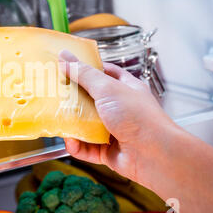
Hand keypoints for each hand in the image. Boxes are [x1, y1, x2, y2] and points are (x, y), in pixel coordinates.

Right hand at [58, 49, 176, 183]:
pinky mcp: (109, 151)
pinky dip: (78, 146)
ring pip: (86, 126)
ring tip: (61, 122)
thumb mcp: (107, 88)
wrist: (155, 155)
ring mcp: (114, 131)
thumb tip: (65, 57)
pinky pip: (87, 148)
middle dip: (73, 100)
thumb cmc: (139, 117)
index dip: (87, 69)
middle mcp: (120, 109)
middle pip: (91, 101)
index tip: (68, 67)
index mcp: (125, 88)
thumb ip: (84, 73)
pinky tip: (72, 142)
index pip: (104, 74)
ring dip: (73, 125)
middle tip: (56, 96)